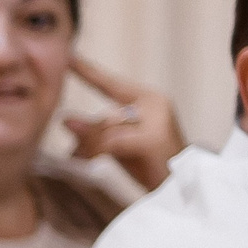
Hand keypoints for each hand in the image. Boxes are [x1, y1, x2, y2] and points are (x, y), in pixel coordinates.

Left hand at [65, 56, 186, 188]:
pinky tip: (96, 160)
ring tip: (85, 159)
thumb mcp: (119, 147)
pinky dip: (99, 152)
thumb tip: (65, 120)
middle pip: (105, 117)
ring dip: (91, 148)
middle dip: (88, 139)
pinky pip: (111, 142)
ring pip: (106, 129)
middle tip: (74, 153)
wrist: (182, 190)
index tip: (68, 57)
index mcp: (149, 100)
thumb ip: (96, 132)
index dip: (88, 72)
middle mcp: (156, 104)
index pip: (111, 84)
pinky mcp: (154, 138)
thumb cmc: (151, 167)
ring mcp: (158, 120)